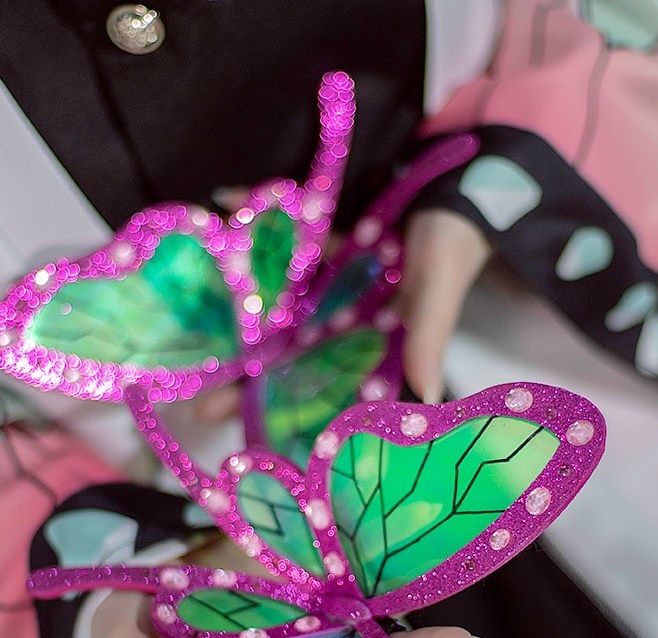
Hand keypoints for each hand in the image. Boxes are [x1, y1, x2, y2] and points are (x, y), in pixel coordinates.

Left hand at [192, 203, 490, 419]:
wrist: (469, 192)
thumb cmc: (457, 247)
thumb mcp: (438, 290)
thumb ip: (427, 336)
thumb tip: (427, 393)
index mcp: (368, 339)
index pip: (317, 381)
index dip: (279, 405)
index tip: (238, 426)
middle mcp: (341, 315)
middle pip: (283, 349)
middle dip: (241, 371)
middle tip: (195, 399)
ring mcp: (328, 276)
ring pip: (274, 296)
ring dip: (233, 298)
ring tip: (188, 304)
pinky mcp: (324, 234)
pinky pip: (287, 230)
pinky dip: (258, 213)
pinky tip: (223, 198)